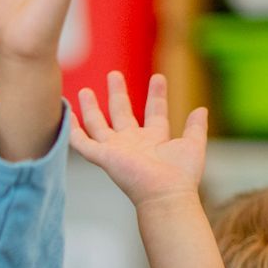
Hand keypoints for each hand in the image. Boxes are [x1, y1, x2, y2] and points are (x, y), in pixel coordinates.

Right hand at [71, 72, 208, 207]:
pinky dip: (72, 130)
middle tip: (113, 74)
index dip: (156, 95)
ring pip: (98, 125)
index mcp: (154, 140)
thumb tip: (201, 109)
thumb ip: (195, 127)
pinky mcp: (102, 156)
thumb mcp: (192, 145)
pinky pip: (82, 142)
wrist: (165, 192)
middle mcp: (132, 143)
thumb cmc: (181, 175)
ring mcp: (115, 149)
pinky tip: (66, 116)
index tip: (158, 77)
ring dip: (91, 107)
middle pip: (121, 114)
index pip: (154, 112)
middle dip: (117, 93)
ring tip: (86, 89)